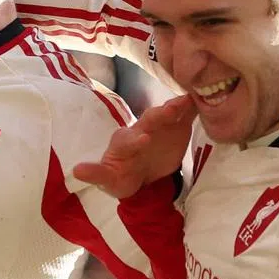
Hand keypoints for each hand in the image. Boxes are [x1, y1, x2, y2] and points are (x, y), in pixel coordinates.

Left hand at [74, 94, 195, 197]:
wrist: (141, 175)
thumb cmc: (121, 175)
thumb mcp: (108, 179)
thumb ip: (96, 174)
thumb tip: (76, 171)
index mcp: (124, 143)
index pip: (128, 140)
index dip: (135, 140)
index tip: (144, 140)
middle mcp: (142, 130)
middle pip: (149, 120)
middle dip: (159, 116)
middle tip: (170, 111)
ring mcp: (160, 127)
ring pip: (168, 114)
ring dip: (177, 107)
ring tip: (189, 100)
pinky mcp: (176, 128)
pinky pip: (184, 115)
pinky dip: (192, 107)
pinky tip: (203, 99)